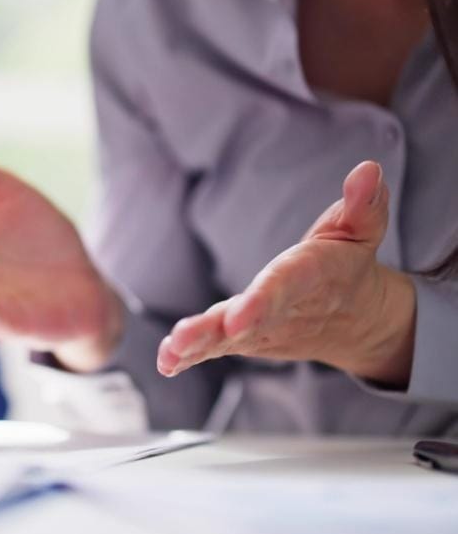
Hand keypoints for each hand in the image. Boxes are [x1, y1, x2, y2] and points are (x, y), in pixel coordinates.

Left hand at [157, 161, 415, 384]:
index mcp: (308, 278)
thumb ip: (362, 205)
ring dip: (195, 346)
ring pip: (224, 339)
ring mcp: (259, 329)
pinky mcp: (242, 340)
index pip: (283, 287)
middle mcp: (280, 310)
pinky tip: (165, 363)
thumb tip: (368, 170)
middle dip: (216, 330)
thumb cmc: (344, 265)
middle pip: (246, 321)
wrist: (351, 318)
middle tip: (184, 339)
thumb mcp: (361, 231)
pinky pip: (213, 349)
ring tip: (169, 353)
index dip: (261, 301)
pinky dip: (187, 357)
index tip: (237, 317)